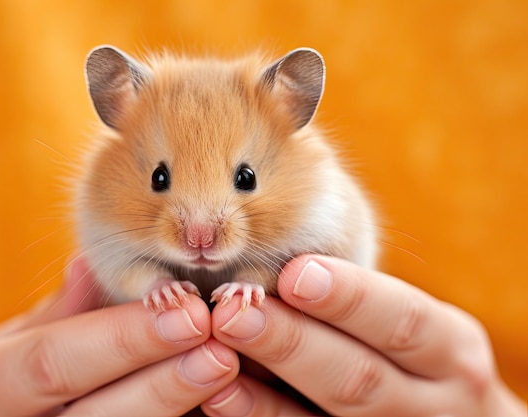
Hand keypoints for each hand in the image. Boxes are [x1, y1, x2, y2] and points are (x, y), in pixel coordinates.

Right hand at [0, 258, 238, 415]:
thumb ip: (52, 314)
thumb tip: (89, 265)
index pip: (53, 361)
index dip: (124, 339)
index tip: (187, 312)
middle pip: (95, 416)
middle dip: (163, 382)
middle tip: (220, 349)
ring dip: (175, 407)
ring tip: (225, 372)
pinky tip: (210, 405)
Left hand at [205, 255, 525, 416]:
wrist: (445, 416)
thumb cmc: (415, 354)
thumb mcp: (411, 322)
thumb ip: (361, 301)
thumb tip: (277, 263)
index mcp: (451, 348)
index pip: (405, 320)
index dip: (350, 297)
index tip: (296, 272)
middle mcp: (435, 401)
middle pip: (360, 376)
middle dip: (293, 341)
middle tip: (236, 311)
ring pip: (332, 416)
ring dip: (265, 389)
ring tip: (217, 353)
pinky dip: (260, 416)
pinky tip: (221, 396)